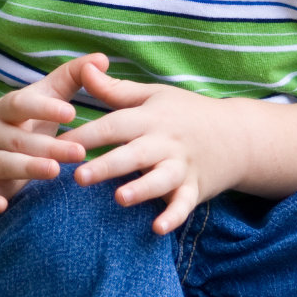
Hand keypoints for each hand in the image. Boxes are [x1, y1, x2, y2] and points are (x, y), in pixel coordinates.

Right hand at [0, 53, 105, 214]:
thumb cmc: (25, 119)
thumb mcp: (45, 95)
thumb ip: (72, 77)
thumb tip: (102, 59)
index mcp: (7, 108)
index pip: (21, 103)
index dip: (44, 108)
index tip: (72, 113)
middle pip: (17, 139)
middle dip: (47, 146)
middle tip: (79, 153)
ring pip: (2, 164)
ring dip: (26, 168)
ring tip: (54, 172)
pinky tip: (1, 206)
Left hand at [63, 63, 247, 233]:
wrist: (237, 135)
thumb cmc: (186, 112)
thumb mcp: (153, 95)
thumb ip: (115, 89)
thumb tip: (83, 68)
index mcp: (150, 118)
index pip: (114, 125)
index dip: (86, 134)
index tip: (59, 143)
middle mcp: (165, 143)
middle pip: (133, 154)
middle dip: (107, 165)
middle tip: (79, 176)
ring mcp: (182, 167)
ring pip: (160, 179)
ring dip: (140, 189)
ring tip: (119, 198)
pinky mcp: (196, 189)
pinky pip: (184, 205)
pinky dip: (173, 216)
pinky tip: (158, 228)